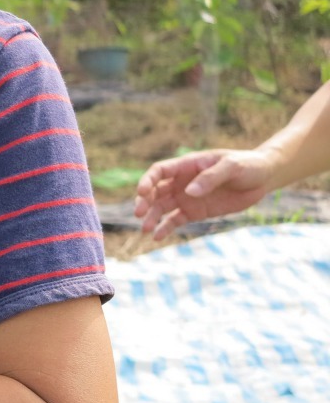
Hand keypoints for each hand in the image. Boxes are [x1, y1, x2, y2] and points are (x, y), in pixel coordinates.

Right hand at [133, 148, 278, 239]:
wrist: (263, 178)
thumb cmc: (248, 165)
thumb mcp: (232, 166)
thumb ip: (210, 178)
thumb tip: (189, 192)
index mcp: (187, 165)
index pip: (159, 171)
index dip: (148, 181)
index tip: (142, 192)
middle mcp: (182, 182)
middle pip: (155, 191)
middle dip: (144, 202)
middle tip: (139, 214)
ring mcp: (187, 197)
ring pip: (161, 207)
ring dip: (151, 217)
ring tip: (145, 229)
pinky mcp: (194, 212)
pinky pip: (174, 220)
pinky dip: (165, 228)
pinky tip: (157, 237)